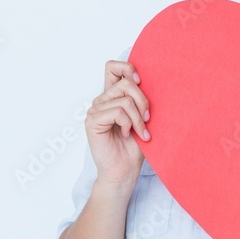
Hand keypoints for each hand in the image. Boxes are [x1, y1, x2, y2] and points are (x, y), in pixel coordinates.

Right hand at [84, 59, 151, 185]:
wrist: (125, 171)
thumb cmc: (134, 147)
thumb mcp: (141, 117)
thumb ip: (138, 99)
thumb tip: (145, 80)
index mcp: (112, 96)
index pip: (113, 67)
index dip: (127, 68)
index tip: (141, 82)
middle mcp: (101, 100)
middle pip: (125, 83)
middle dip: (143, 101)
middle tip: (147, 119)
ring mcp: (95, 110)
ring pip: (125, 100)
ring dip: (138, 119)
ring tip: (139, 132)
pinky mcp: (92, 121)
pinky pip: (118, 112)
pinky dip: (128, 124)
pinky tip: (126, 135)